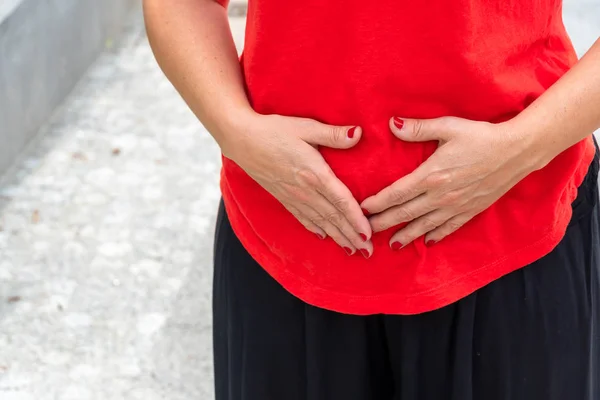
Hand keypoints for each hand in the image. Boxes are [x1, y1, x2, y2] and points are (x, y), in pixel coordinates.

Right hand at [224, 113, 372, 256]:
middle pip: (334, 217)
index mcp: (314, 173)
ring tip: (352, 251)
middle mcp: (305, 190)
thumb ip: (333, 134)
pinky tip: (324, 237)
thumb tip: (359, 134)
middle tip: (368, 252)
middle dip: (352, 236)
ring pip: (320, 222)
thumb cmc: (274, 130)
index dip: (356, 219)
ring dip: (338, 238)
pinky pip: (303, 218)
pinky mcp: (283, 197)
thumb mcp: (305, 127)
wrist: (241, 139)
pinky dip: (316, 229)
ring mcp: (293, 196)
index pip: (341, 200)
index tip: (369, 234)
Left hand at [361, 116, 537, 248]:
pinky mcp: (471, 210)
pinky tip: (427, 242)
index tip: (362, 209)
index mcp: (431, 175)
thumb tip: (392, 124)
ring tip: (392, 245)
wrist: (517, 150)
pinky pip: (449, 228)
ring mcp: (456, 206)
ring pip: (424, 225)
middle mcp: (441, 195)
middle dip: (384, 223)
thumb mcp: (448, 127)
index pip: (396, 193)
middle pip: (405, 213)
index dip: (377, 203)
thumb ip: (418, 129)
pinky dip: (436, 236)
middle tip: (366, 232)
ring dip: (406, 235)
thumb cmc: (481, 136)